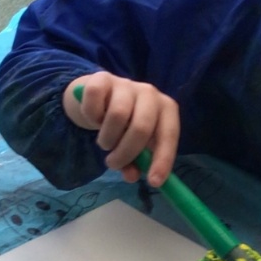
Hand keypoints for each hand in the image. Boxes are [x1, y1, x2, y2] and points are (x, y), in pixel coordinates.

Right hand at [63, 72, 179, 185]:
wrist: (101, 96)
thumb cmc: (125, 125)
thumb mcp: (133, 145)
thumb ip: (135, 162)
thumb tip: (132, 177)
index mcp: (166, 109)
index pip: (169, 134)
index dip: (162, 160)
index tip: (154, 182)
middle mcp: (150, 93)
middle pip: (141, 127)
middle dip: (126, 153)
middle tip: (113, 163)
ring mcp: (126, 83)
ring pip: (117, 116)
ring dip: (107, 139)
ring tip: (105, 143)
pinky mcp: (102, 78)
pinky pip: (95, 102)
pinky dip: (91, 117)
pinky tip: (94, 120)